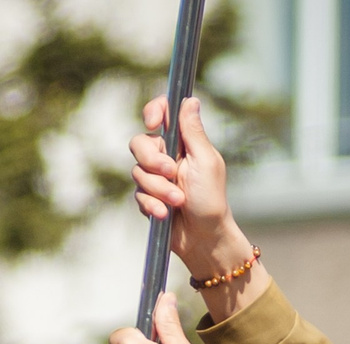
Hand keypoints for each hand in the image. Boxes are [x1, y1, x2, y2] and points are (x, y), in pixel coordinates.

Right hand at [130, 99, 251, 281]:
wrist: (204, 238)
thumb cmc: (211, 200)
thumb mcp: (205, 161)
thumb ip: (193, 132)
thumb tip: (189, 99)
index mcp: (183, 142)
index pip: (162, 114)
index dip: (153, 111)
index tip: (153, 122)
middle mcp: (167, 156)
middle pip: (140, 142)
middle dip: (152, 159)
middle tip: (171, 172)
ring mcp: (155, 178)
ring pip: (137, 172)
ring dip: (158, 188)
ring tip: (177, 201)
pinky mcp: (148, 198)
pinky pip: (137, 195)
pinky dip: (151, 205)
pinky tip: (165, 214)